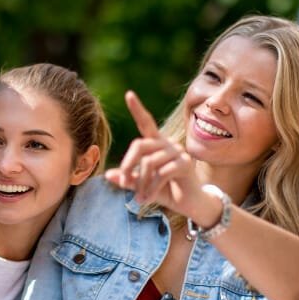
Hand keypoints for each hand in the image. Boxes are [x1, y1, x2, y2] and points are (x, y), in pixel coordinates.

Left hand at [104, 91, 209, 218]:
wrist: (190, 205)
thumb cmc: (167, 191)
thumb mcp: (143, 186)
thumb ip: (128, 179)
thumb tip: (108, 174)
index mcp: (157, 144)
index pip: (146, 123)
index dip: (137, 109)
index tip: (129, 94)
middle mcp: (167, 144)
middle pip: (139, 145)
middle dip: (127, 164)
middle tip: (122, 183)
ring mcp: (178, 152)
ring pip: (149, 162)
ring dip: (141, 183)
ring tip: (140, 198)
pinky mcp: (185, 164)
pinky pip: (161, 173)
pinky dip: (151, 189)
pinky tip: (147, 199)